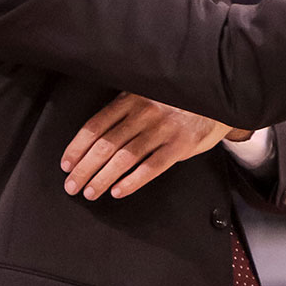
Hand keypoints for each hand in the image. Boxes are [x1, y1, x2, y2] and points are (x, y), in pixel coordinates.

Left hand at [61, 93, 235, 199]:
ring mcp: (162, 129)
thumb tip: (95, 136)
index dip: (77, 147)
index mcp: (131, 98)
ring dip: (102, 178)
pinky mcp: (180, 145)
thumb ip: (125, 109)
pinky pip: (151, 168)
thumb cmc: (178, 100)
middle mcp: (144, 113)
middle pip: (105, 145)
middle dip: (84, 168)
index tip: (66, 164)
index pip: (95, 125)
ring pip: (124, 159)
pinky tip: (118, 191)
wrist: (219, 97)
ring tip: (90, 192)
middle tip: (72, 185)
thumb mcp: (148, 94)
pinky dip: (132, 182)